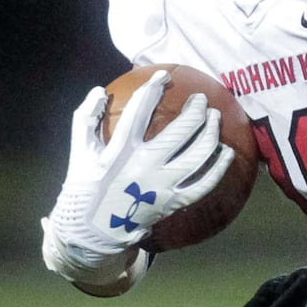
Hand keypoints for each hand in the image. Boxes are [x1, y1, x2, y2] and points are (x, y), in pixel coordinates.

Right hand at [42, 70, 232, 287]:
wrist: (91, 232)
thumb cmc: (86, 186)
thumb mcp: (79, 153)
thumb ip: (86, 119)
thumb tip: (100, 90)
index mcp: (118, 153)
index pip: (138, 112)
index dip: (152, 89)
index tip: (163, 75)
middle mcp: (143, 168)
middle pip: (179, 132)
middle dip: (196, 111)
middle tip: (202, 100)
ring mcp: (161, 187)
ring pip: (197, 155)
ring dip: (211, 133)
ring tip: (215, 118)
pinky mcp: (173, 203)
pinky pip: (204, 184)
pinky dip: (219, 167)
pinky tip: (226, 152)